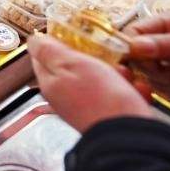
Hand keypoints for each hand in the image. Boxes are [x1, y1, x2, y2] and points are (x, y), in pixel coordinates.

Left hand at [28, 33, 150, 133]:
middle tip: (105, 56)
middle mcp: (66, 97)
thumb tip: (33, 40)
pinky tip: (136, 90)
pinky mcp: (109, 115)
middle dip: (94, 57)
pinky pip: (119, 94)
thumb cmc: (101, 99)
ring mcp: (87, 107)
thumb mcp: (70, 64)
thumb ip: (49, 51)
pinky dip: (130, 89)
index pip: (43, 56)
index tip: (75, 33)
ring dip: (116, 72)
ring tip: (124, 75)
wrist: (131, 137)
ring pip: (101, 79)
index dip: (59, 41)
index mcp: (51, 84)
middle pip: (75, 66)